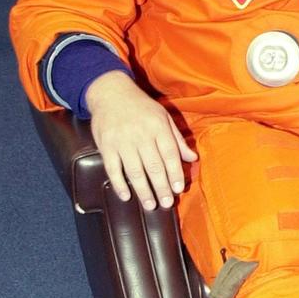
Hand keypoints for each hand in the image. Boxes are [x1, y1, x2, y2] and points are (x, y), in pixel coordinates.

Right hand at [85, 71, 197, 210]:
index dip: (175, 173)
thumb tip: (192, 159)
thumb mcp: (163, 117)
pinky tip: (126, 196)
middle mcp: (141, 135)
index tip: (179, 189)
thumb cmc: (141, 107)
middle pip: (154, 166)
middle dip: (162, 187)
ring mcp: (122, 141)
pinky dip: (119, 184)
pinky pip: (113, 168)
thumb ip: (177, 139)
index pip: (170, 154)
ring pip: (135, 171)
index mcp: (158, 127)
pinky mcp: (106, 145)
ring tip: (151, 205)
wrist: (110, 92)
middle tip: (167, 203)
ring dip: (143, 190)